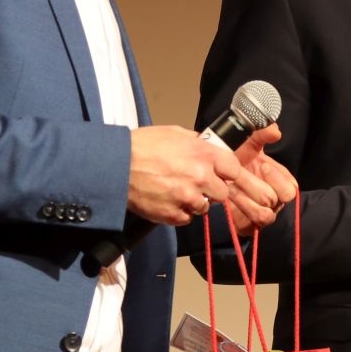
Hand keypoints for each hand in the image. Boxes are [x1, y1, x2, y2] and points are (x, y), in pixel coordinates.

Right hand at [127, 125, 279, 229]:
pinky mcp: (173, 215)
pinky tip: (167, 201)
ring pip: (204, 207)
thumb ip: (196, 142)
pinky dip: (179, 213)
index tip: (220, 174)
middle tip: (195, 184)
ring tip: (176, 192)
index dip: (227, 172)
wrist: (116, 165)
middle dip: (212, 189)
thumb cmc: (142, 146)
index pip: (234, 169)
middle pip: (222, 193)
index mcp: (203, 154)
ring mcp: (187, 198)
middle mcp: (200, 177)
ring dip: (195, 202)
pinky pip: (187, 219)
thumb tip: (208, 146)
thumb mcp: (174, 133)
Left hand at [228, 124, 298, 235]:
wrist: (212, 171)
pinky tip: (226, 197)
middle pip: (277, 200)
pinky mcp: (248, 225)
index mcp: (280, 182)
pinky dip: (238, 210)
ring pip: (264, 215)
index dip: (278, 178)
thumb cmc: (235, 157)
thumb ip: (262, 133)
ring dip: (245, 199)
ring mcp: (262, 214)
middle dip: (257, 186)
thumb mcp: (249, 142)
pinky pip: (249, 224)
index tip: (263, 165)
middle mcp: (275, 200)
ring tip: (229, 186)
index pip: (291, 187)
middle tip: (239, 174)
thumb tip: (275, 132)